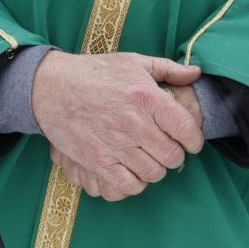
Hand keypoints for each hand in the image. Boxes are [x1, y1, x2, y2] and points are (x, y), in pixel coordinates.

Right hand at [32, 52, 204, 201]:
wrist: (52, 87)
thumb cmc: (95, 72)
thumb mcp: (133, 62)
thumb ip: (168, 69)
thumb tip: (195, 74)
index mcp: (147, 97)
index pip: (186, 129)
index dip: (195, 140)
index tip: (191, 141)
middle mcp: (135, 123)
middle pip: (173, 156)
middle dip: (175, 154)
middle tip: (167, 148)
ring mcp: (116, 145)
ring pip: (154, 173)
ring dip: (156, 168)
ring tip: (149, 158)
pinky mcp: (98, 161)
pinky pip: (129, 185)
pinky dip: (136, 182)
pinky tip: (132, 170)